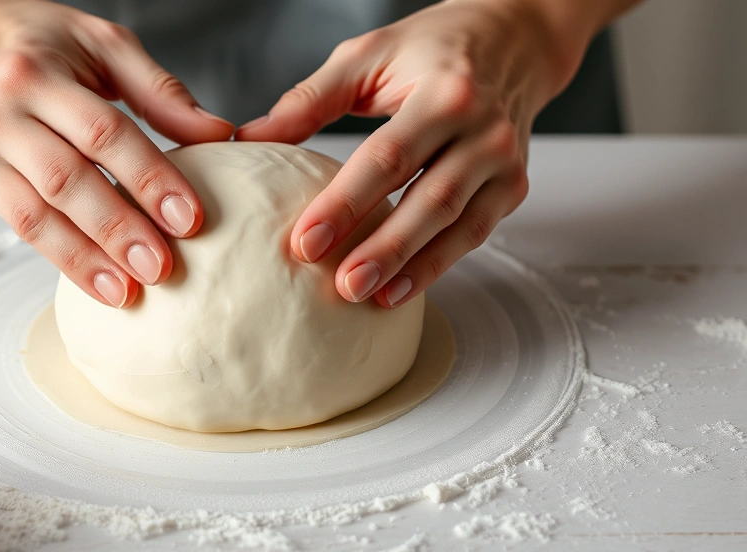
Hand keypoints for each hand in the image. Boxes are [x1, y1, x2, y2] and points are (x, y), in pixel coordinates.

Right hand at [0, 0, 232, 306]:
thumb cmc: (41, 42)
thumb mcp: (102, 44)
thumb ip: (160, 90)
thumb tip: (219, 134)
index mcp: (35, 72)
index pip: (103, 132)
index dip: (148, 177)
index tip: (188, 217)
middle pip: (67, 180)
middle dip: (117, 229)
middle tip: (161, 267)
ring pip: (36, 216)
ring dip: (86, 259)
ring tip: (128, 291)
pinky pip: (21, 228)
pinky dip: (63, 259)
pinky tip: (98, 282)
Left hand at [236, 0, 595, 306]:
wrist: (514, 40)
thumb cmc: (431, 49)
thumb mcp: (368, 55)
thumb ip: (309, 99)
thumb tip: (250, 139)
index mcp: (445, 93)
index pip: (387, 158)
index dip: (345, 203)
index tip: (305, 241)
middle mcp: (484, 130)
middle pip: (429, 200)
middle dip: (384, 249)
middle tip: (342, 286)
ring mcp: (505, 162)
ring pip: (458, 225)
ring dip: (414, 267)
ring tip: (370, 298)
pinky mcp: (512, 187)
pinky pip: (474, 233)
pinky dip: (438, 264)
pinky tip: (401, 288)